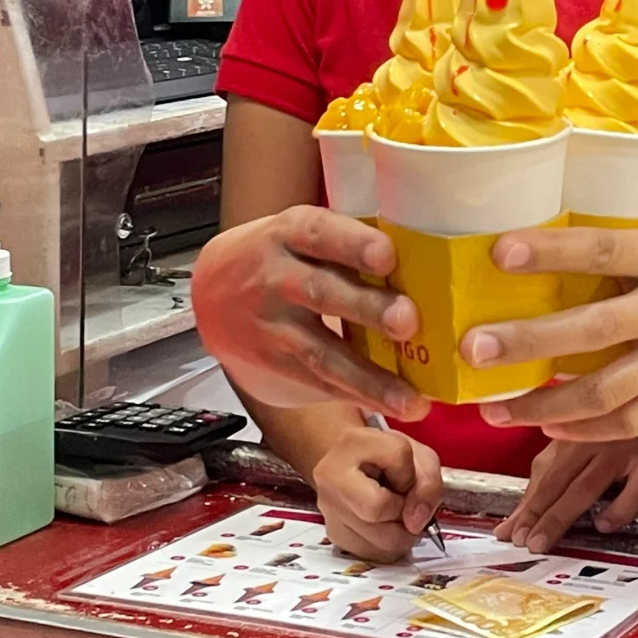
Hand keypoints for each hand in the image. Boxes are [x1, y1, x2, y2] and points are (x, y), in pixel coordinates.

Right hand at [191, 207, 428, 417]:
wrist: (210, 295)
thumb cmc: (279, 258)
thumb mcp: (299, 236)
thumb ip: (347, 245)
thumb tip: (426, 262)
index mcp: (289, 234)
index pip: (320, 233)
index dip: (354, 244)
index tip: (387, 256)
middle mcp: (276, 277)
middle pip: (321, 293)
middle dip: (367, 309)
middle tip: (408, 320)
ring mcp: (272, 325)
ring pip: (321, 352)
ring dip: (370, 377)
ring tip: (410, 396)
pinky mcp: (274, 363)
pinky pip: (319, 383)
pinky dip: (360, 396)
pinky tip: (396, 405)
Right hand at [314, 425, 441, 563]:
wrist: (357, 466)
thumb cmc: (388, 459)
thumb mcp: (418, 456)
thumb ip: (429, 483)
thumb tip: (416, 522)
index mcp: (354, 442)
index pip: (397, 456)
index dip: (411, 470)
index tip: (404, 474)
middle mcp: (331, 475)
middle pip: (377, 509)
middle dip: (403, 511)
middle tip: (403, 502)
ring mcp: (328, 508)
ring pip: (377, 541)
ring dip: (400, 533)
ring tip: (395, 514)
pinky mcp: (333, 534)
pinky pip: (372, 554)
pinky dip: (388, 546)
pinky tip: (384, 526)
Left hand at [461, 213, 637, 440]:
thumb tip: (596, 227)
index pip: (605, 248)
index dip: (552, 252)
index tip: (500, 252)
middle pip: (593, 330)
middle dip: (529, 343)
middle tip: (475, 348)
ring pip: (608, 392)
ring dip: (547, 404)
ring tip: (496, 406)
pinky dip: (593, 429)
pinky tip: (554, 429)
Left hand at [495, 436, 637, 552]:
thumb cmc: (594, 436)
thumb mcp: (560, 459)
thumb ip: (536, 495)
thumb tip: (505, 531)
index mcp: (573, 436)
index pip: (549, 479)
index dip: (531, 510)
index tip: (515, 536)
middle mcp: (604, 440)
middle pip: (580, 485)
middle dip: (556, 518)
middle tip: (538, 543)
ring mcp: (636, 451)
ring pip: (630, 485)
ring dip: (616, 509)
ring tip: (600, 527)